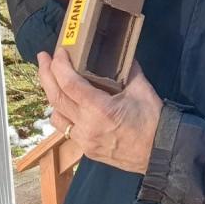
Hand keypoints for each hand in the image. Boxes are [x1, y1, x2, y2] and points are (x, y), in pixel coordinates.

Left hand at [37, 49, 163, 174]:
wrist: (161, 152)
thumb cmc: (153, 119)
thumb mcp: (141, 89)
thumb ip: (127, 69)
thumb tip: (120, 52)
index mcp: (99, 109)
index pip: (69, 83)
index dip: (60, 65)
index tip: (59, 51)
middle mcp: (87, 126)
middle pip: (56, 98)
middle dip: (46, 75)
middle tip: (43, 57)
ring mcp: (85, 140)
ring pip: (56, 117)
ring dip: (52, 97)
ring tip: (54, 82)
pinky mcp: (87, 150)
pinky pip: (68, 130)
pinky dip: (64, 115)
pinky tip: (69, 106)